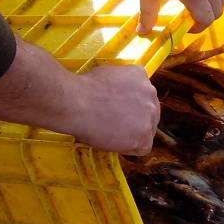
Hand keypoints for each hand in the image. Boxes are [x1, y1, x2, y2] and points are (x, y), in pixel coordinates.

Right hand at [0, 39, 161, 154]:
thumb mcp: (101, 74)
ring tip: (105, 131)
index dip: (126, 108)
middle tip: (108, 124)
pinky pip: (141, 148)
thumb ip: (113, 82)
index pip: (141, 97)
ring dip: (128, 135)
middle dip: (131, 121)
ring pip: (145, 131)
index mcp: (140, 75)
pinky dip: (126, 149)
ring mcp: (149, 114)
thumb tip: (106, 87)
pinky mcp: (143, 134)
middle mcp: (150, 93)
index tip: (111, 112)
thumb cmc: (78, 87)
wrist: (73, 102)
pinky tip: (110, 140)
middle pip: (147, 114)